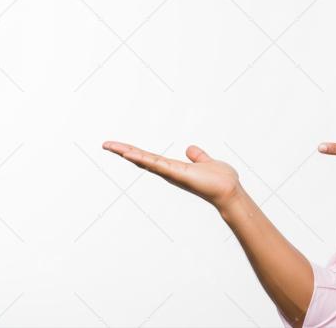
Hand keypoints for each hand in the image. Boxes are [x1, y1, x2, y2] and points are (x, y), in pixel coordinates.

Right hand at [102, 141, 241, 211]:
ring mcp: (172, 173)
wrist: (229, 191)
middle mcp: (170, 172)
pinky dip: (144, 159)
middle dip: (124, 151)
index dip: (135, 152)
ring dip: (129, 153)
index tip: (120, 146)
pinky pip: (158, 165)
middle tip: (106, 144)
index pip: (150, 158)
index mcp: (174, 168)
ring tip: (111, 146)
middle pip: (143, 159)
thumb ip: (198, 156)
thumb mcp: (207, 162)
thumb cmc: (221, 180)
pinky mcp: (178, 174)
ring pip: (146, 161)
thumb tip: (190, 149)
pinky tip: (131, 154)